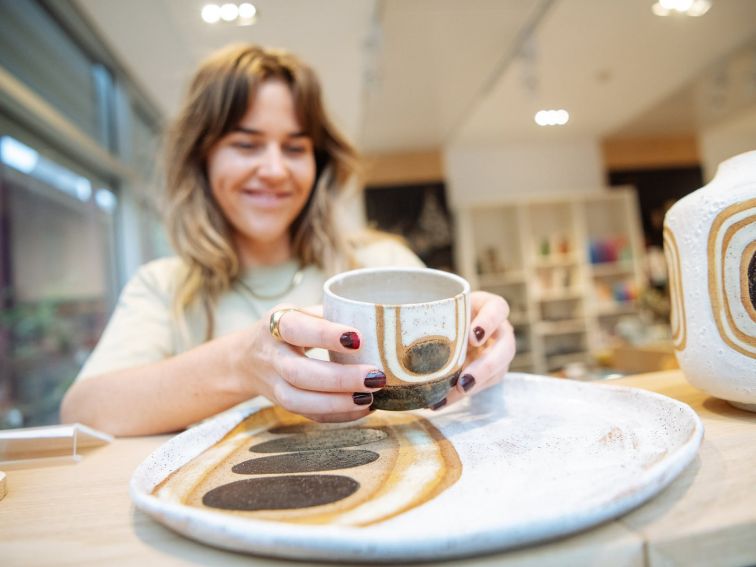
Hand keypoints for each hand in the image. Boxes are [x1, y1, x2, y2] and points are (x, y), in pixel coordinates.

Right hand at [233, 304, 384, 422]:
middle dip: (339, 379)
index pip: (296, 329)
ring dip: (337, 403)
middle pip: (298, 373)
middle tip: (375, 377)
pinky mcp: (283, 404)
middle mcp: (272, 356)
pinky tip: (364, 407)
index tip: (358, 339)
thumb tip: (375, 319)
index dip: (325, 335)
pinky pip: (309, 415)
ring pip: (298, 401)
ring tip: (370, 397)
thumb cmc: (288, 329)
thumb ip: (329, 314)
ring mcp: (274, 384)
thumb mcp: (300, 311)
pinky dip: (338, 415)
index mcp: (276, 324)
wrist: (247, 357)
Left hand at [430, 291, 514, 409]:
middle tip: (464, 381)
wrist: (447, 326)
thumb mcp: (442, 309)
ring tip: (446, 398)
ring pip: (496, 372)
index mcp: (490, 307)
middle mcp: (500, 330)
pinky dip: (460, 396)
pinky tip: (440, 402)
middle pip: (506, 348)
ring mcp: (499, 353)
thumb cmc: (444, 311)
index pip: (498, 309)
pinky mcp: (491, 372)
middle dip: (485, 367)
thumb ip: (436, 316)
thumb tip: (412, 335)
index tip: (472, 337)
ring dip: (472, 387)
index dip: (488, 323)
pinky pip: (481, 386)